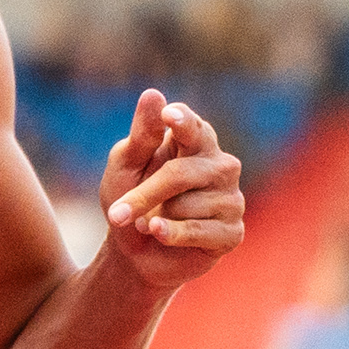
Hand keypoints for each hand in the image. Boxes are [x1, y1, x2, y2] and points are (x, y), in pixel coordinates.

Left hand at [98, 88, 246, 290]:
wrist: (135, 254)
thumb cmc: (131, 202)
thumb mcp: (126, 166)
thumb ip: (142, 135)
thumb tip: (153, 94)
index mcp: (196, 142)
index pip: (192, 127)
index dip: (181, 122)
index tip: (168, 116)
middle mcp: (221, 166)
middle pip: (180, 173)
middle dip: (143, 195)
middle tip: (116, 213)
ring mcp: (231, 199)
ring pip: (187, 205)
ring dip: (155, 218)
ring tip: (153, 221)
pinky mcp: (232, 232)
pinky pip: (197, 231)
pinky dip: (169, 234)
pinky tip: (159, 233)